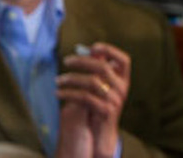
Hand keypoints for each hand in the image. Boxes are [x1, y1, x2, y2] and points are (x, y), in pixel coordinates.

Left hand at [57, 43, 129, 157]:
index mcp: (124, 80)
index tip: (93, 47)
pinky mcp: (105, 111)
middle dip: (82, 62)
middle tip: (66, 60)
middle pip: (103, 67)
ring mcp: (115, 100)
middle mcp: (122, 89)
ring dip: (71, 79)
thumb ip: (99, 71)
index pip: (124, 60)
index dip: (110, 51)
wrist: (102, 134)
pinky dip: (69, 93)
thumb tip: (91, 50)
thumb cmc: (99, 107)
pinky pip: (84, 97)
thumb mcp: (102, 88)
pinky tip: (58, 93)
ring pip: (91, 82)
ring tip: (58, 80)